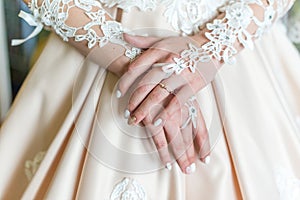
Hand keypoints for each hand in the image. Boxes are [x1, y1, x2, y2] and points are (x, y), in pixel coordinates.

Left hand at [118, 35, 215, 170]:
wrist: (212, 47)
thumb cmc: (184, 45)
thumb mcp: (163, 40)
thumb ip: (142, 40)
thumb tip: (124, 36)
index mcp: (158, 52)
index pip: (135, 68)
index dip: (125, 83)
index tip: (119, 93)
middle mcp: (168, 63)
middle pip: (144, 85)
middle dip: (133, 101)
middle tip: (127, 114)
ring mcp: (180, 75)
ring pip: (158, 95)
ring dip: (145, 110)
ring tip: (136, 120)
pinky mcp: (192, 85)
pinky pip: (177, 101)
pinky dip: (166, 113)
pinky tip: (156, 122)